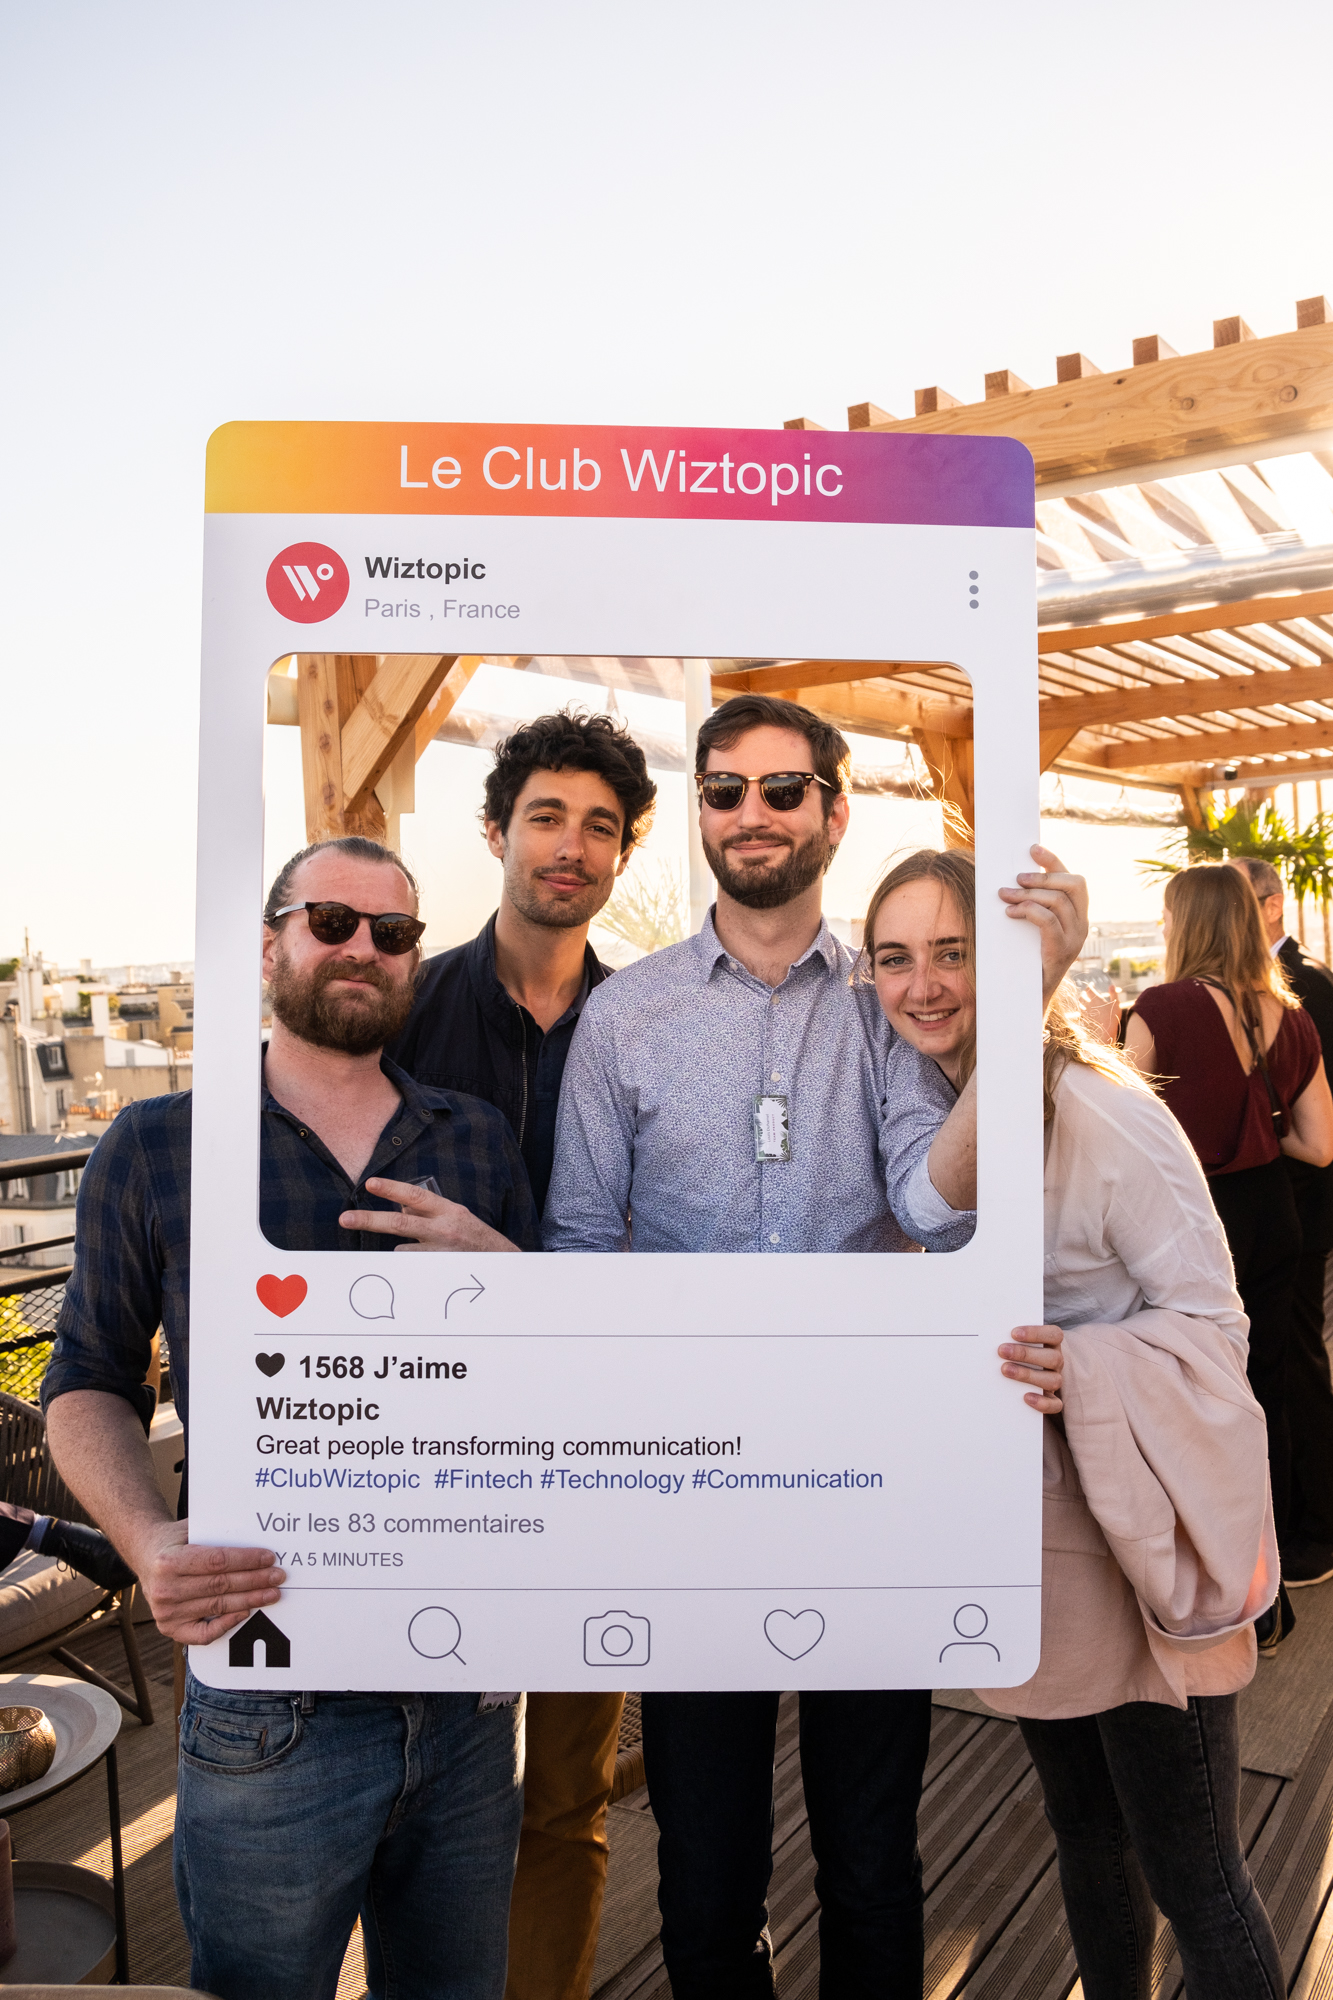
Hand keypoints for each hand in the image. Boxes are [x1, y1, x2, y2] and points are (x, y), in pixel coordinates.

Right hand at [124, 1520, 284, 1643]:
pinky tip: (245, 1612)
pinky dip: (227, 1624)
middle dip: (255, 1581)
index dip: (246, 1560)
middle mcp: (165, 1589)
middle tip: (278, 1577)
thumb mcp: (190, 1528)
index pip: (216, 1561)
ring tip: (272, 1593)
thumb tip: (254, 1533)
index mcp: (169, 1561)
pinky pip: (204, 1634)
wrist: (145, 1555)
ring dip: (250, 1600)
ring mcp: (166, 1612)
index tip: (268, 1558)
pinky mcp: (170, 1628)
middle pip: (220, 1586)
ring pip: (218, 1607)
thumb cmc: (175, 1540)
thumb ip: (216, 1532)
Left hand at [340, 1178, 520, 1251]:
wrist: (502, 1265)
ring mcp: (440, 1253)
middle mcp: (444, 1230)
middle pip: (399, 1223)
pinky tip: (428, 1266)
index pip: (415, 1195)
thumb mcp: (455, 1216)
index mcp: (449, 1210)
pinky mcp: (438, 1273)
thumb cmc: (475, 1238)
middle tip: (345, 1218)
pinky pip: (412, 1267)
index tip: (369, 1183)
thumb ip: (427, 1210)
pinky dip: (413, 1265)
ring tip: (426, 1253)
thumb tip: (399, 1204)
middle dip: (369, 1220)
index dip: (392, 1189)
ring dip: (404, 1251)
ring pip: (403, 1250)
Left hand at [998, 844, 1088, 1007]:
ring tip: (1004, 896)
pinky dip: (1028, 911)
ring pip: (1058, 901)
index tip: (1033, 849)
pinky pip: (1048, 921)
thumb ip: (1030, 907)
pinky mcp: (1062, 951)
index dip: (1055, 861)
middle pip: (1074, 884)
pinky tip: (1011, 913)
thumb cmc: (1026, 960)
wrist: (1029, 999)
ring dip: (1028, 894)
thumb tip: (1009, 881)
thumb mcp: (1030, 929)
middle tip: (1016, 878)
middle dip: (1044, 876)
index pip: (1074, 880)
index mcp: (1077, 916)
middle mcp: (1082, 925)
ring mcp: (1075, 939)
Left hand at [999, 1323, 1063, 1412]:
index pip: (1054, 1335)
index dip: (1036, 1333)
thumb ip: (1006, 1337)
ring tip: (1005, 1370)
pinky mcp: (1051, 1400)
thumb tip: (988, 1334)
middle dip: (1026, 1354)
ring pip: (1053, 1380)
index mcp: (1051, 1344)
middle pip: (1053, 1357)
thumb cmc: (1012, 1353)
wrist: (1015, 1379)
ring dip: (1028, 1375)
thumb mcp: (1012, 1343)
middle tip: (1002, 1351)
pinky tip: (1025, 1397)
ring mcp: (1054, 1380)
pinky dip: (1042, 1403)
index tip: (1013, 1333)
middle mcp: (1055, 1362)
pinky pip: (1055, 1405)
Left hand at [1077, 980, 1121, 1045]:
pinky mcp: (1084, 1019)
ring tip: (1084, 1000)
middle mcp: (1088, 1005)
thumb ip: (1113, 994)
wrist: (1106, 1032)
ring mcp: (1085, 1012)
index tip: (1092, 984)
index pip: (1089, 989)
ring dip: (1081, 1001)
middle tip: (1087, 992)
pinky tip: (1085, 1010)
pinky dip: (1081, 1009)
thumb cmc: (1112, 1017)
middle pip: (1082, 996)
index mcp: (1096, 999)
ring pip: (1079, 1004)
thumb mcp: (1116, 1004)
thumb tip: (1111, 985)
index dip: (1089, 985)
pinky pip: (1080, 1012)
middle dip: (1084, 993)